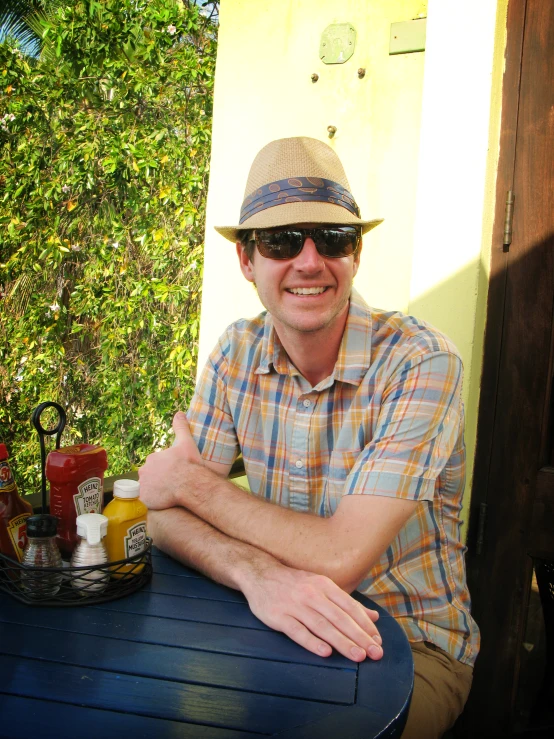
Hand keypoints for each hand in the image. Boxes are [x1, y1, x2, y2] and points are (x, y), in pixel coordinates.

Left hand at [138, 412, 201, 510]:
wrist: (190, 485)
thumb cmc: (189, 464)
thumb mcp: (186, 443)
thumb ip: (181, 428)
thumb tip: (179, 413)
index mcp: (152, 458)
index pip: (156, 464)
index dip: (165, 469)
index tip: (174, 473)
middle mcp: (144, 471)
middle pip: (150, 476)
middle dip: (158, 480)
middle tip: (172, 485)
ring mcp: (143, 486)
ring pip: (148, 489)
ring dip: (155, 491)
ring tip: (168, 495)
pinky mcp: (145, 500)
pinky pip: (147, 501)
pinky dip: (153, 502)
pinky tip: (163, 502)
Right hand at [240, 561, 382, 662]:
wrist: (259, 573)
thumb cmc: (295, 583)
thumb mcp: (322, 585)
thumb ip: (347, 603)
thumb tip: (373, 617)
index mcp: (324, 585)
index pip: (349, 607)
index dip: (365, 624)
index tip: (378, 641)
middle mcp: (312, 594)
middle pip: (339, 618)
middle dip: (359, 636)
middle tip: (374, 653)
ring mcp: (295, 605)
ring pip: (322, 625)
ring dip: (341, 641)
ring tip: (357, 656)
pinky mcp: (279, 616)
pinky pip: (297, 631)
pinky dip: (312, 641)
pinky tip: (325, 652)